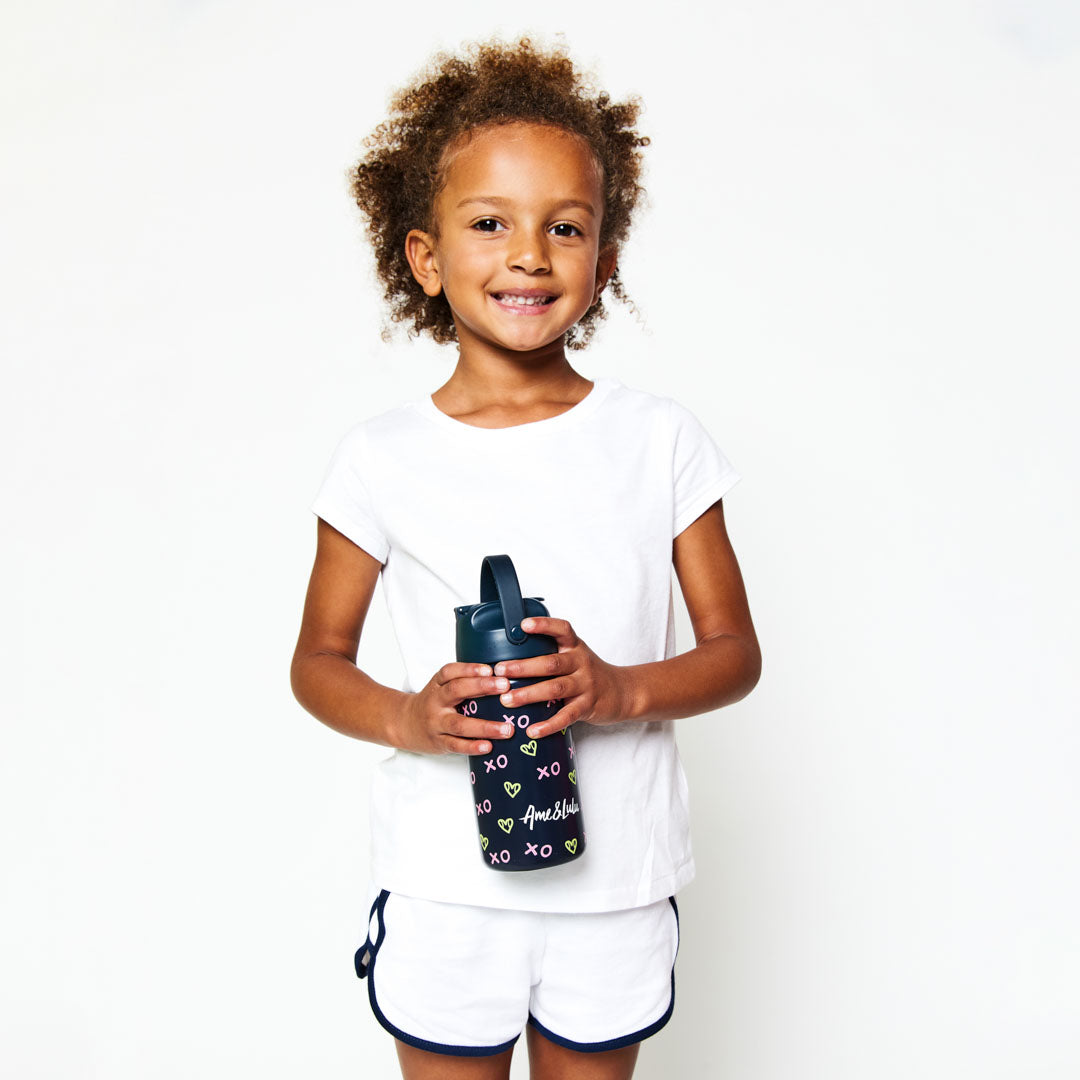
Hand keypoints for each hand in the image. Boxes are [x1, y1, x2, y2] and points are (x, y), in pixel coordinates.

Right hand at [398, 663, 516, 755]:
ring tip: (506, 729)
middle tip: (504, 686)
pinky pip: (456, 745)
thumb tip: (500, 677)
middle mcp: (435, 702)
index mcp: (437, 684)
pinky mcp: (438, 743)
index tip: (489, 669)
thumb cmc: (432, 703)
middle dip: (481, 687)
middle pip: (455, 691)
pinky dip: (472, 746)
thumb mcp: (441, 687)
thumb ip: (464, 681)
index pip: (450, 672)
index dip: (469, 669)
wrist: (404, 724)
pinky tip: (488, 746)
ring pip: (459, 724)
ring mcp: (436, 723)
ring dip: (485, 727)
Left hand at [492, 617, 629, 738]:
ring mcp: (585, 685)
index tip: (523, 625)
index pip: (562, 630)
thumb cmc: (589, 673)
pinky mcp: (587, 706)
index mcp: (574, 647)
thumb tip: (510, 654)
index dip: (543, 625)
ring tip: (507, 700)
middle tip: (500, 671)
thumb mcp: (575, 655)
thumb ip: (551, 652)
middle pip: (551, 663)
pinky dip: (548, 725)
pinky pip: (566, 716)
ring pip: (555, 688)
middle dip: (523, 667)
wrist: (623, 692)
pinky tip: (532, 730)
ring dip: (529, 694)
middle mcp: (580, 663)